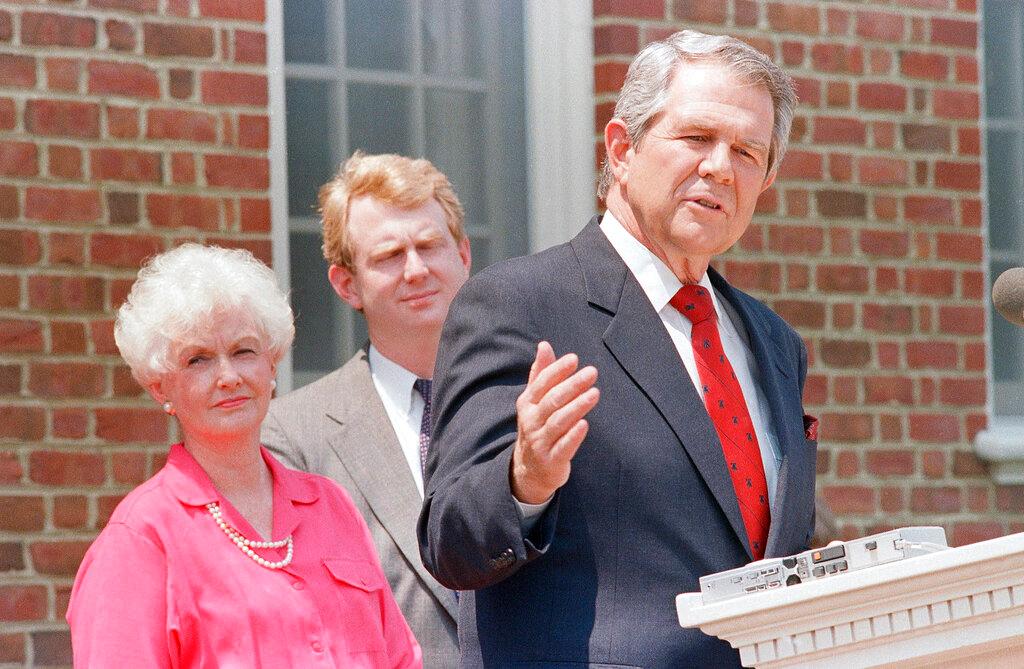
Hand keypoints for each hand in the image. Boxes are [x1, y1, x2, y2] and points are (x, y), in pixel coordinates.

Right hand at [510, 341, 599, 503]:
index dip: (557, 370)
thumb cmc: (537, 427)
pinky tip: (585, 424)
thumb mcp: (534, 401)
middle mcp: (532, 421)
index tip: (574, 359)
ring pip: (558, 421)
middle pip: (552, 400)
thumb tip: (544, 345)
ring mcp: (540, 441)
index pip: (542, 383)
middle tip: (592, 372)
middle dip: (572, 385)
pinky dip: (574, 436)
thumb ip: (540, 373)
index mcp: (528, 403)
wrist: (529, 470)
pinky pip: (563, 447)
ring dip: (576, 407)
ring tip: (595, 393)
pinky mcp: (552, 460)